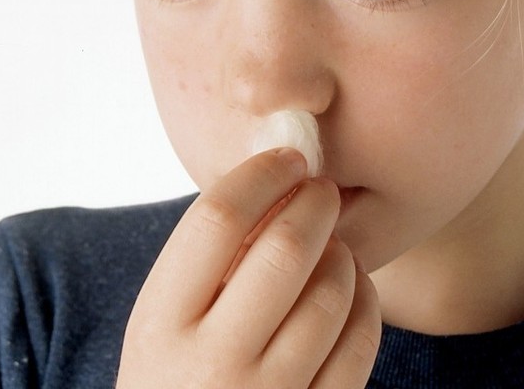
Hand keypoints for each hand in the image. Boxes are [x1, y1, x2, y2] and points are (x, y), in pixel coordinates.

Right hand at [116, 148, 381, 387]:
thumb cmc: (178, 378)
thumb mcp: (164, 323)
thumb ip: (208, 261)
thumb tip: (282, 175)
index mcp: (159, 325)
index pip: (217, 219)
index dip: (261, 173)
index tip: (287, 156)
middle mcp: (211, 365)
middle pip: (283, 249)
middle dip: (314, 203)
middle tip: (323, 189)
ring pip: (331, 292)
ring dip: (341, 252)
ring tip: (331, 244)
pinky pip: (360, 341)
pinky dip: (365, 298)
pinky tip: (352, 285)